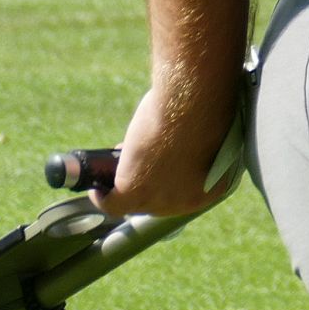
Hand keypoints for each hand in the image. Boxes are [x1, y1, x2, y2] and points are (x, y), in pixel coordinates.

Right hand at [93, 75, 241, 217]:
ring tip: (112, 174)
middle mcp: (186, 201)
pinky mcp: (133, 192)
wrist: (192, 106)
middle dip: (147, 182)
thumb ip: (198, 142)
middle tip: (136, 163)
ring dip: (123, 189)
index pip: (186, 193)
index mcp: (213, 187)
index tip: (159, 165)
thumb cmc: (205, 108)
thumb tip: (181, 136)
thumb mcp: (207, 131)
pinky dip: (101, 197)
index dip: (169, 179)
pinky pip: (112, 203)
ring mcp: (158, 200)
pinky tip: (95, 188)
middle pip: (159, 200)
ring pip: (134, 202)